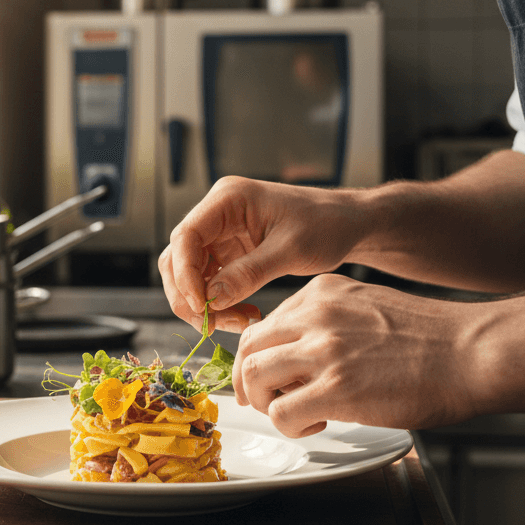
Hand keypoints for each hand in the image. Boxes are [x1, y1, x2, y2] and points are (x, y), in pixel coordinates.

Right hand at [159, 176, 364, 331]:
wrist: (347, 224)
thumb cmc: (326, 225)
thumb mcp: (291, 250)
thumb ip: (249, 273)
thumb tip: (211, 299)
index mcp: (228, 199)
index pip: (186, 236)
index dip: (185, 274)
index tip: (202, 306)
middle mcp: (217, 214)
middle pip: (178, 258)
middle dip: (190, 295)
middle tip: (214, 324)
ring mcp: (220, 235)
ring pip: (189, 275)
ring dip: (204, 304)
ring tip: (236, 323)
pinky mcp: (228, 254)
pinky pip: (209, 283)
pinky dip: (219, 304)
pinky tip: (243, 316)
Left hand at [232, 273, 482, 436]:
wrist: (472, 351)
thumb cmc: (429, 338)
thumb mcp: (365, 307)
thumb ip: (325, 322)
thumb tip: (295, 354)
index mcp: (320, 293)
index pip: (262, 325)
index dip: (255, 358)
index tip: (261, 379)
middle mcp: (315, 315)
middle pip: (248, 348)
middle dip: (247, 381)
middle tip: (262, 403)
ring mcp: (324, 350)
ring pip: (255, 377)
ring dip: (264, 404)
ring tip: (294, 414)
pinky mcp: (336, 388)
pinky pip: (282, 413)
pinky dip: (291, 427)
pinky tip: (319, 425)